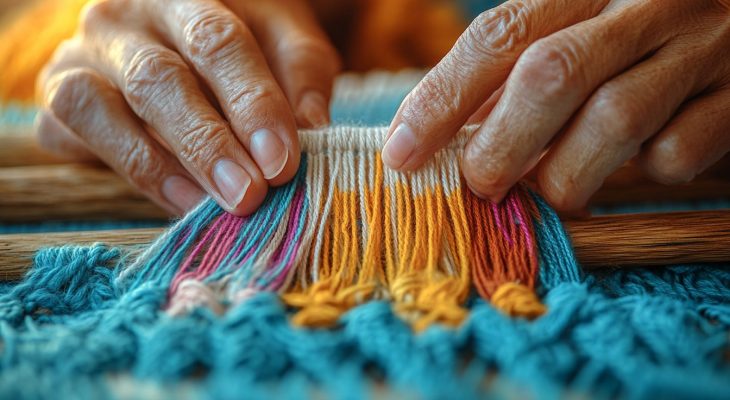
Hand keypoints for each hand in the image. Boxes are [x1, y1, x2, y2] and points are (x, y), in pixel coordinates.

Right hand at [36, 0, 339, 214]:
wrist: (176, 30)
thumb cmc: (240, 37)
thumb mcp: (282, 39)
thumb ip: (301, 72)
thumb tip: (314, 126)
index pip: (216, 42)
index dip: (250, 103)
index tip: (281, 161)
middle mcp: (123, 18)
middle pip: (158, 79)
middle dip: (206, 144)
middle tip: (249, 195)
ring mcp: (81, 56)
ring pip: (99, 107)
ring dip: (157, 164)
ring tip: (209, 206)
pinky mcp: (58, 99)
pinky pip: (75, 137)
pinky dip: (124, 170)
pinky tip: (178, 199)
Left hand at [382, 0, 729, 209]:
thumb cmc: (635, 36)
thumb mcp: (575, 31)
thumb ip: (514, 76)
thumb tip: (439, 138)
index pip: (499, 36)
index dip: (442, 97)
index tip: (402, 152)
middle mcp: (644, 5)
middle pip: (551, 75)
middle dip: (501, 145)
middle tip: (479, 182)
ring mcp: (700, 46)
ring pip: (614, 119)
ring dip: (566, 174)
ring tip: (550, 191)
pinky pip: (679, 149)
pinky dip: (647, 170)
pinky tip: (639, 165)